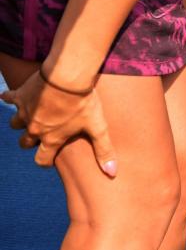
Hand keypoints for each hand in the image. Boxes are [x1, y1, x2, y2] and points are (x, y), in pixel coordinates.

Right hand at [2, 70, 116, 176]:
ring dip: (22, 121)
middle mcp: (34, 129)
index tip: (51, 157)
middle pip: (25, 143)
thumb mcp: (97, 126)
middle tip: (43, 133)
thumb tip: (112, 172)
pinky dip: (8, 97)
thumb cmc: (84, 102)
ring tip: (34, 114)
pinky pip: (8, 98)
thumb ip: (103, 150)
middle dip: (32, 141)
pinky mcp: (20, 96)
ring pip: (15, 123)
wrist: (68, 77)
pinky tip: (10, 96)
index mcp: (52, 138)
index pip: (42, 160)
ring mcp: (25, 112)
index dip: (46, 161)